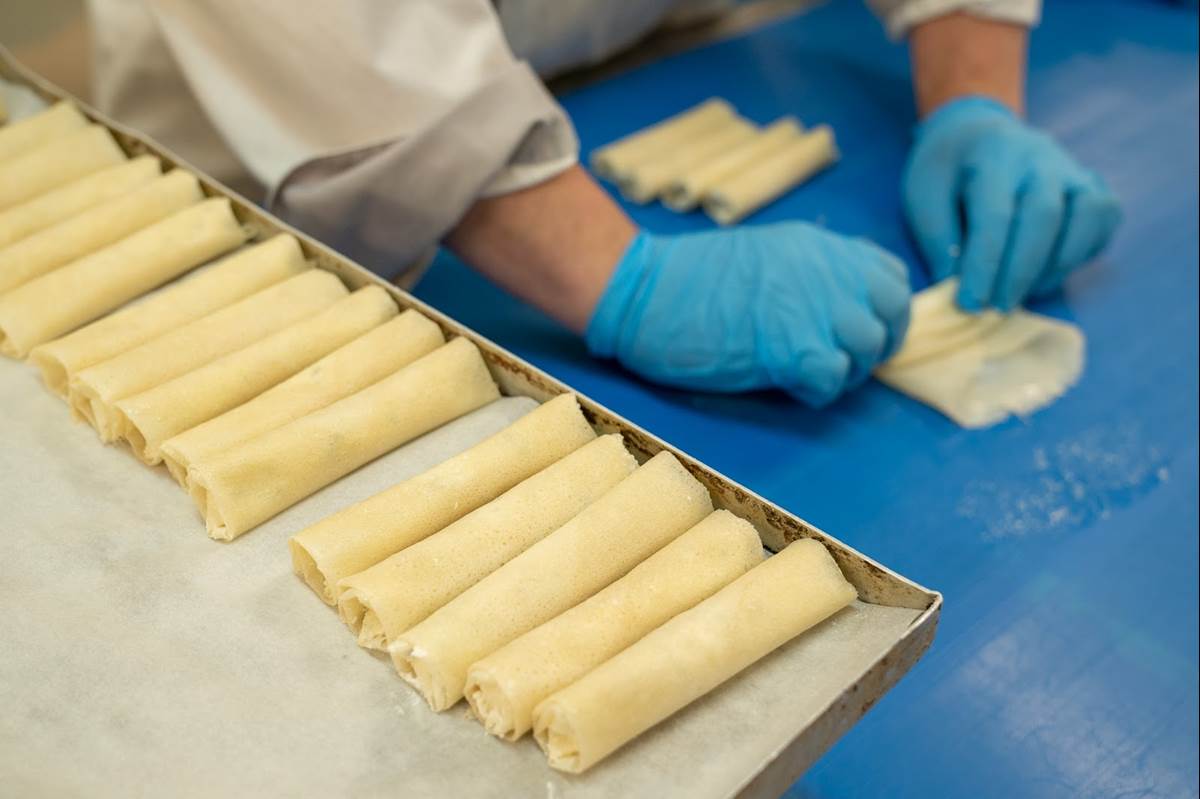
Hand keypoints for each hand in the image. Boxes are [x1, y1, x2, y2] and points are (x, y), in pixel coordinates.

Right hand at [585, 224, 911, 405]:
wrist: (644, 292)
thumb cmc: (689, 280)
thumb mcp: (767, 253)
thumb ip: (811, 273)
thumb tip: (841, 303)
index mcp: (820, 246)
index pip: (891, 277)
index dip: (884, 311)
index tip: (856, 331)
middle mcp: (827, 270)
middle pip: (891, 312)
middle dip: (874, 345)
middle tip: (836, 361)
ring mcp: (812, 307)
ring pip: (868, 348)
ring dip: (844, 370)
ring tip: (803, 372)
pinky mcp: (791, 346)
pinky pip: (833, 378)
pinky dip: (815, 390)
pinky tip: (787, 383)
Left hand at [903, 96, 1120, 310]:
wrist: (977, 133)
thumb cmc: (947, 172)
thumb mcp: (923, 196)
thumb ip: (938, 239)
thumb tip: (955, 285)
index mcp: (992, 158)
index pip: (995, 216)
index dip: (984, 265)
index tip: (970, 303)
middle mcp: (1040, 159)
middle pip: (1045, 216)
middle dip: (1021, 271)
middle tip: (998, 307)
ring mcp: (1072, 169)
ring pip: (1087, 215)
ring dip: (1058, 264)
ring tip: (1024, 293)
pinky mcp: (1091, 184)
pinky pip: (1104, 218)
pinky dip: (1083, 250)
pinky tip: (1050, 270)